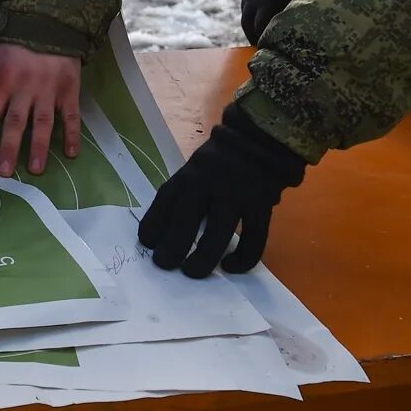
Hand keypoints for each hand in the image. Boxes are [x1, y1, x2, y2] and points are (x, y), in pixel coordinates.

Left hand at [0, 44, 80, 177]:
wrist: (50, 24)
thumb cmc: (15, 47)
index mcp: (3, 80)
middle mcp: (26, 87)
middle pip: (16, 122)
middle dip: (10, 148)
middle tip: (5, 173)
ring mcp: (49, 90)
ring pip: (43, 122)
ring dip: (40, 148)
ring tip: (36, 170)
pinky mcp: (69, 89)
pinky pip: (71, 115)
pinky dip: (72, 135)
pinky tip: (72, 154)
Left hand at [137, 103, 306, 276]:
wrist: (263, 138)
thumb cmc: (222, 158)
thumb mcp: (196, 166)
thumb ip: (186, 192)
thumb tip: (167, 230)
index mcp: (190, 174)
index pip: (165, 200)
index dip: (153, 224)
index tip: (146, 244)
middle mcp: (209, 184)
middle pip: (187, 219)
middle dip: (172, 246)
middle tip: (164, 265)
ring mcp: (237, 195)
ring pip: (219, 233)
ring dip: (203, 257)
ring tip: (193, 273)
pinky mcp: (262, 206)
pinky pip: (254, 238)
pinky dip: (243, 258)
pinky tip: (231, 266)